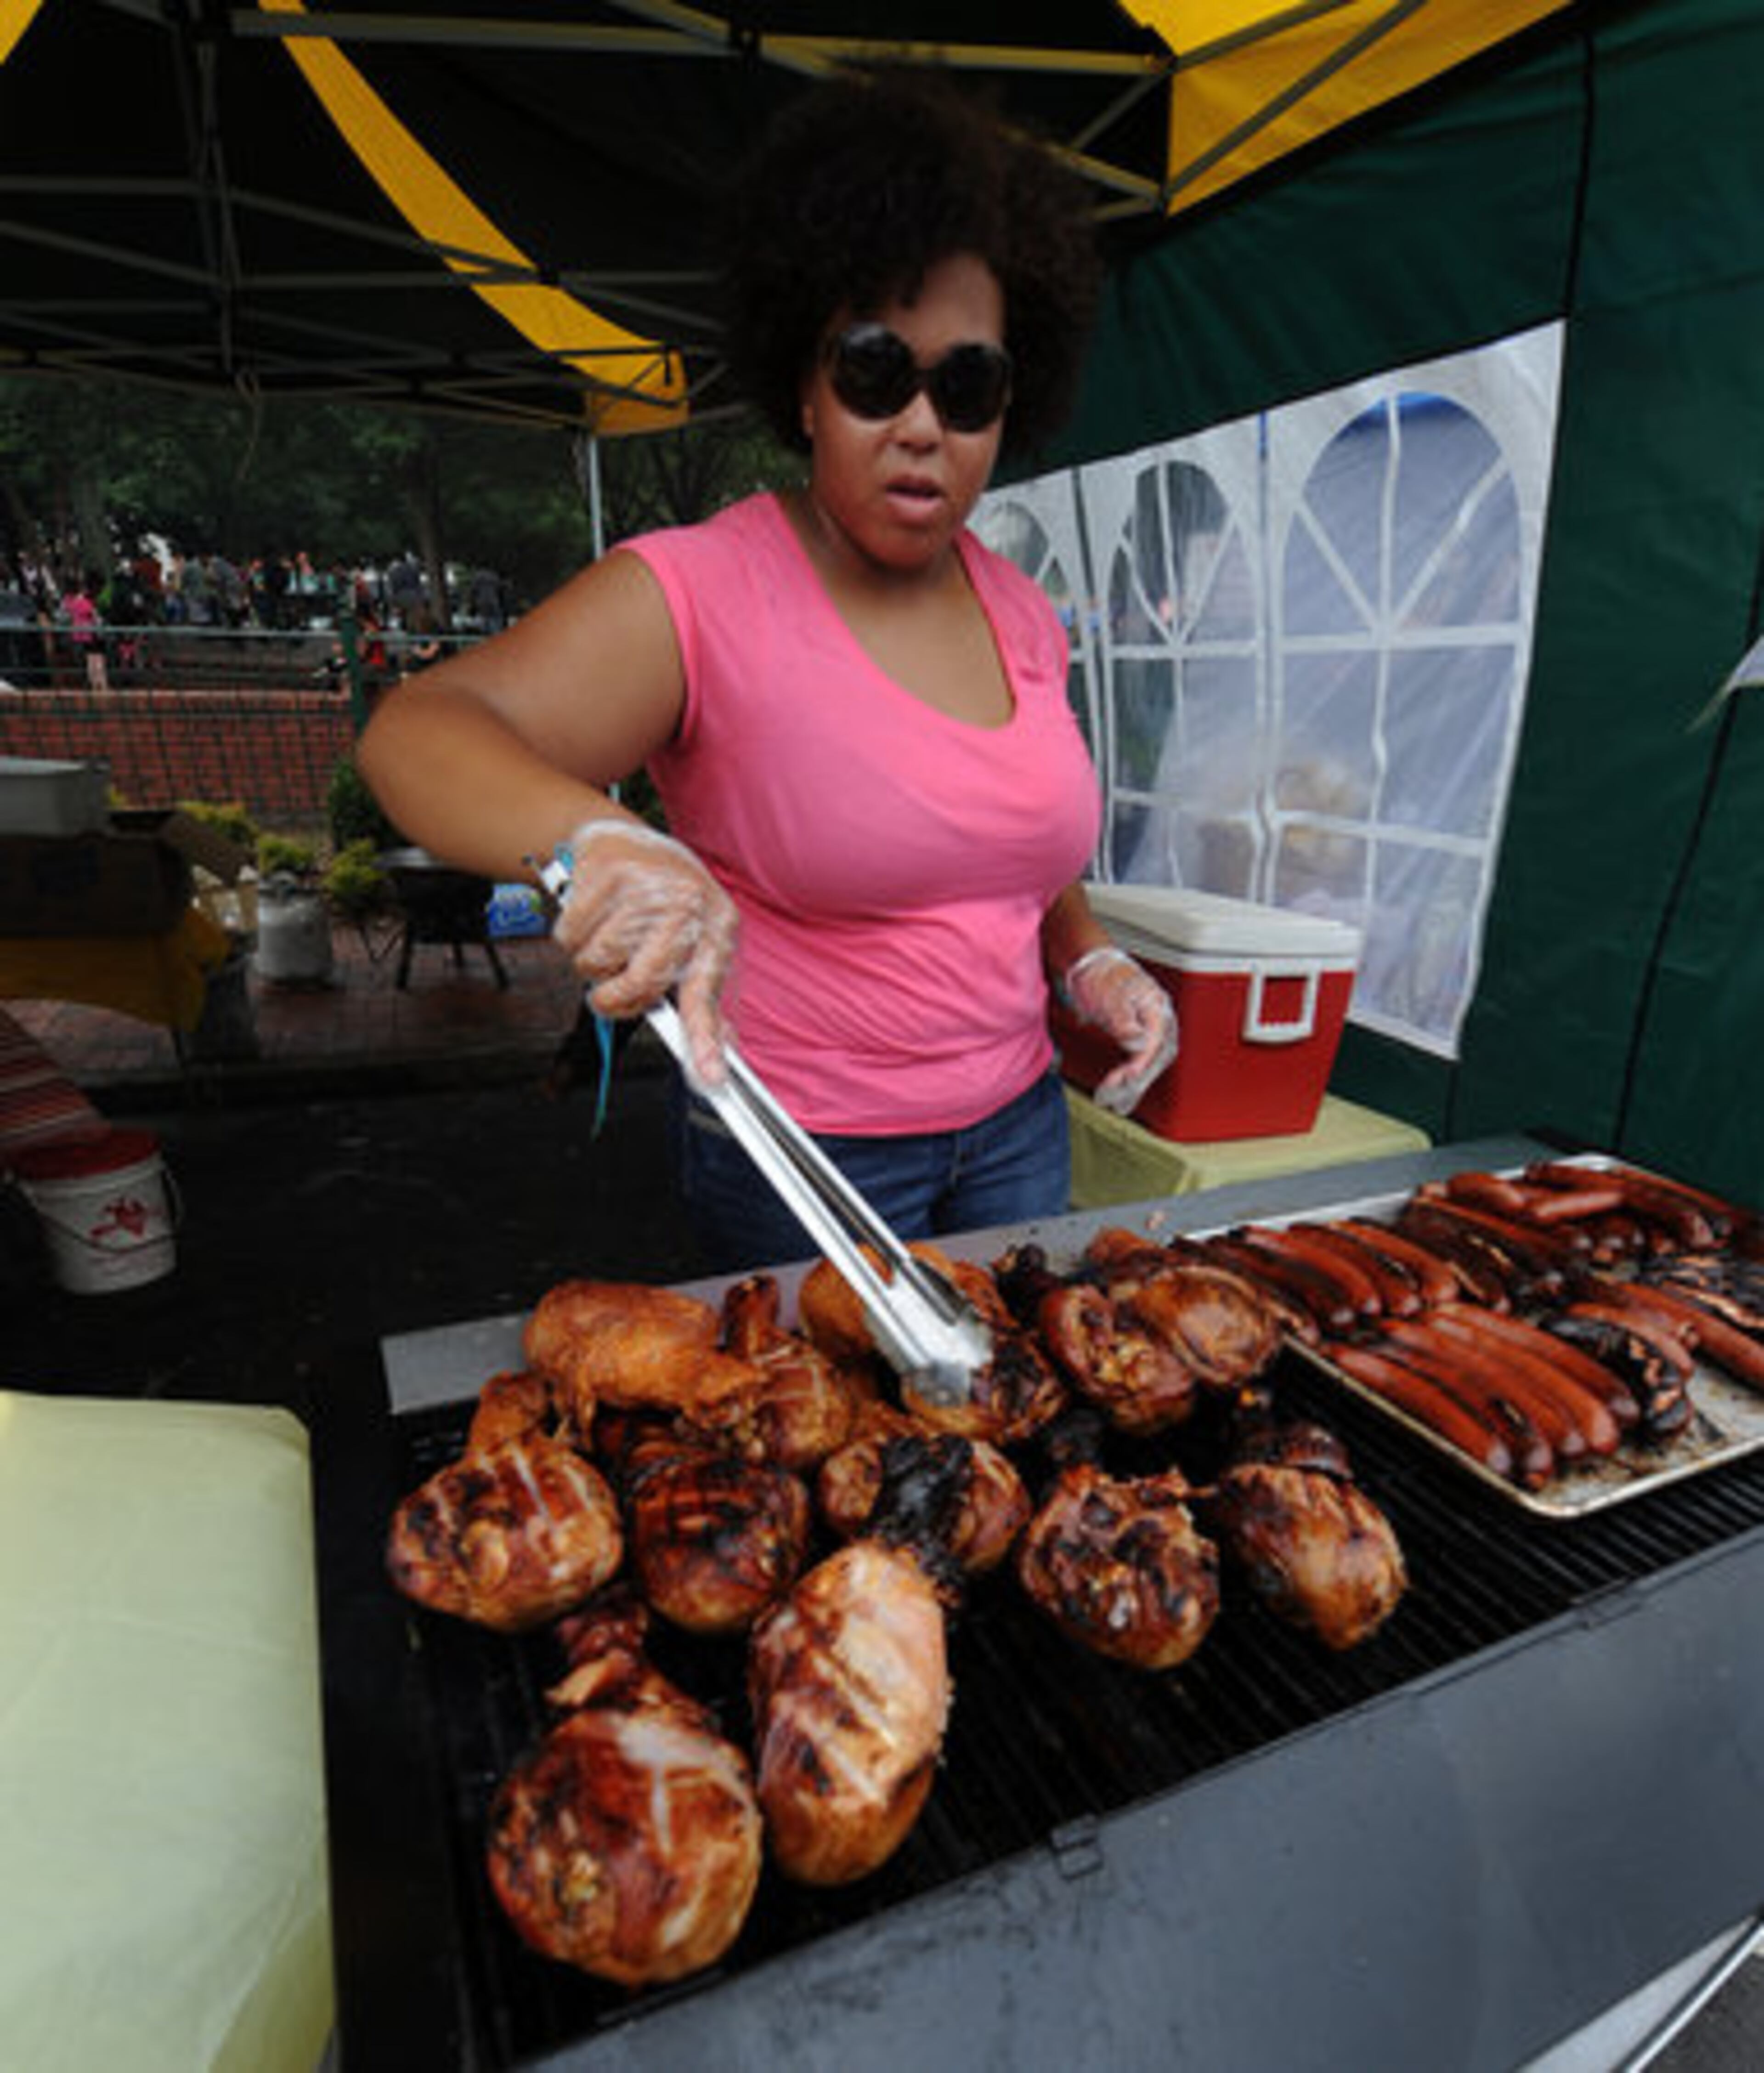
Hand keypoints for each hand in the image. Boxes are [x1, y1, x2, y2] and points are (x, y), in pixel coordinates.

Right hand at [552, 820, 737, 1084]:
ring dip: (591, 962)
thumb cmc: (664, 898)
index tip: (708, 1079)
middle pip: (641, 983)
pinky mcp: (606, 874)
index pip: (706, 994)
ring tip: (607, 936)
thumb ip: (704, 995)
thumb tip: (722, 1049)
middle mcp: (685, 906)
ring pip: (596, 963)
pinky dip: (569, 936)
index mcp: (714, 928)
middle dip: (615, 999)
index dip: (705, 1040)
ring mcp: (645, 888)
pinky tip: (589, 915)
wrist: (627, 838)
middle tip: (609, 990)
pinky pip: (569, 936)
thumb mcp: (698, 939)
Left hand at [1063, 946, 1177, 1115]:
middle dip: (1136, 1079)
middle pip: (1157, 1057)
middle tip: (1114, 1095)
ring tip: (1115, 1102)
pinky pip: (1140, 1062)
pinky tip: (1120, 1092)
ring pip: (1150, 1063)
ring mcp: (1150, 1028)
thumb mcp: (1111, 996)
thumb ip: (1125, 1022)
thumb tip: (1140, 1042)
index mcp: (1156, 1006)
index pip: (1155, 1042)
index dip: (1141, 1062)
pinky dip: (1130, 1078)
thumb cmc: (1101, 975)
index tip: (1127, 1077)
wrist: (1091, 965)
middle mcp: (1158, 1019)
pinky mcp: (1138, 1036)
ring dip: (1133, 1084)